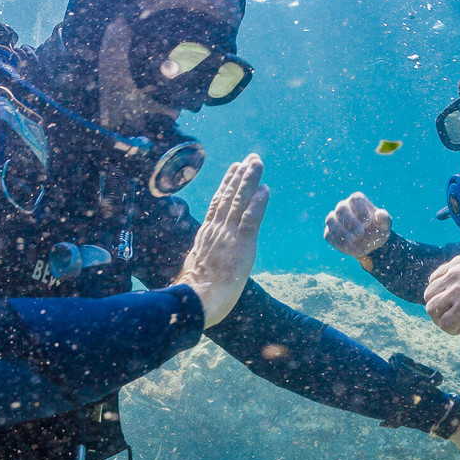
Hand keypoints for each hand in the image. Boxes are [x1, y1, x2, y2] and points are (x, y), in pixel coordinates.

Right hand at [175, 154, 269, 328]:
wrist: (196, 301)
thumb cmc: (194, 292)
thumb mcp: (194, 267)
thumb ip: (200, 256)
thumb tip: (198, 258)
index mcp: (206, 235)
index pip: (218, 203)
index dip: (227, 184)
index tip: (233, 168)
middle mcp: (216, 230)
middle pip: (230, 197)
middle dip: (241, 175)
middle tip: (251, 158)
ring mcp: (228, 236)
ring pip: (240, 202)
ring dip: (250, 181)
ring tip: (257, 163)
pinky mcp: (241, 246)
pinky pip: (251, 220)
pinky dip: (258, 203)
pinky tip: (265, 190)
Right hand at [323, 192, 391, 270]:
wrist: (370, 245)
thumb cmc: (377, 231)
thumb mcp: (385, 226)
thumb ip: (384, 219)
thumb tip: (380, 213)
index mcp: (358, 201)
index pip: (355, 199)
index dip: (360, 210)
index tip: (368, 222)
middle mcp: (344, 207)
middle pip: (341, 208)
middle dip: (350, 221)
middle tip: (361, 233)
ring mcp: (334, 219)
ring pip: (331, 220)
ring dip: (342, 231)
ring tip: (354, 240)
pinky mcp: (329, 232)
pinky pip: (328, 234)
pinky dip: (337, 241)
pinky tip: (348, 246)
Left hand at [423, 254, 459, 333]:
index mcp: (458, 264)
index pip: (435, 278)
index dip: (441, 293)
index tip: (451, 302)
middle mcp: (453, 276)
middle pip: (429, 294)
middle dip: (438, 307)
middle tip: (452, 315)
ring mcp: (456, 293)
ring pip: (432, 309)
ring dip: (441, 319)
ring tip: (457, 323)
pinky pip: (444, 324)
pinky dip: (451, 329)